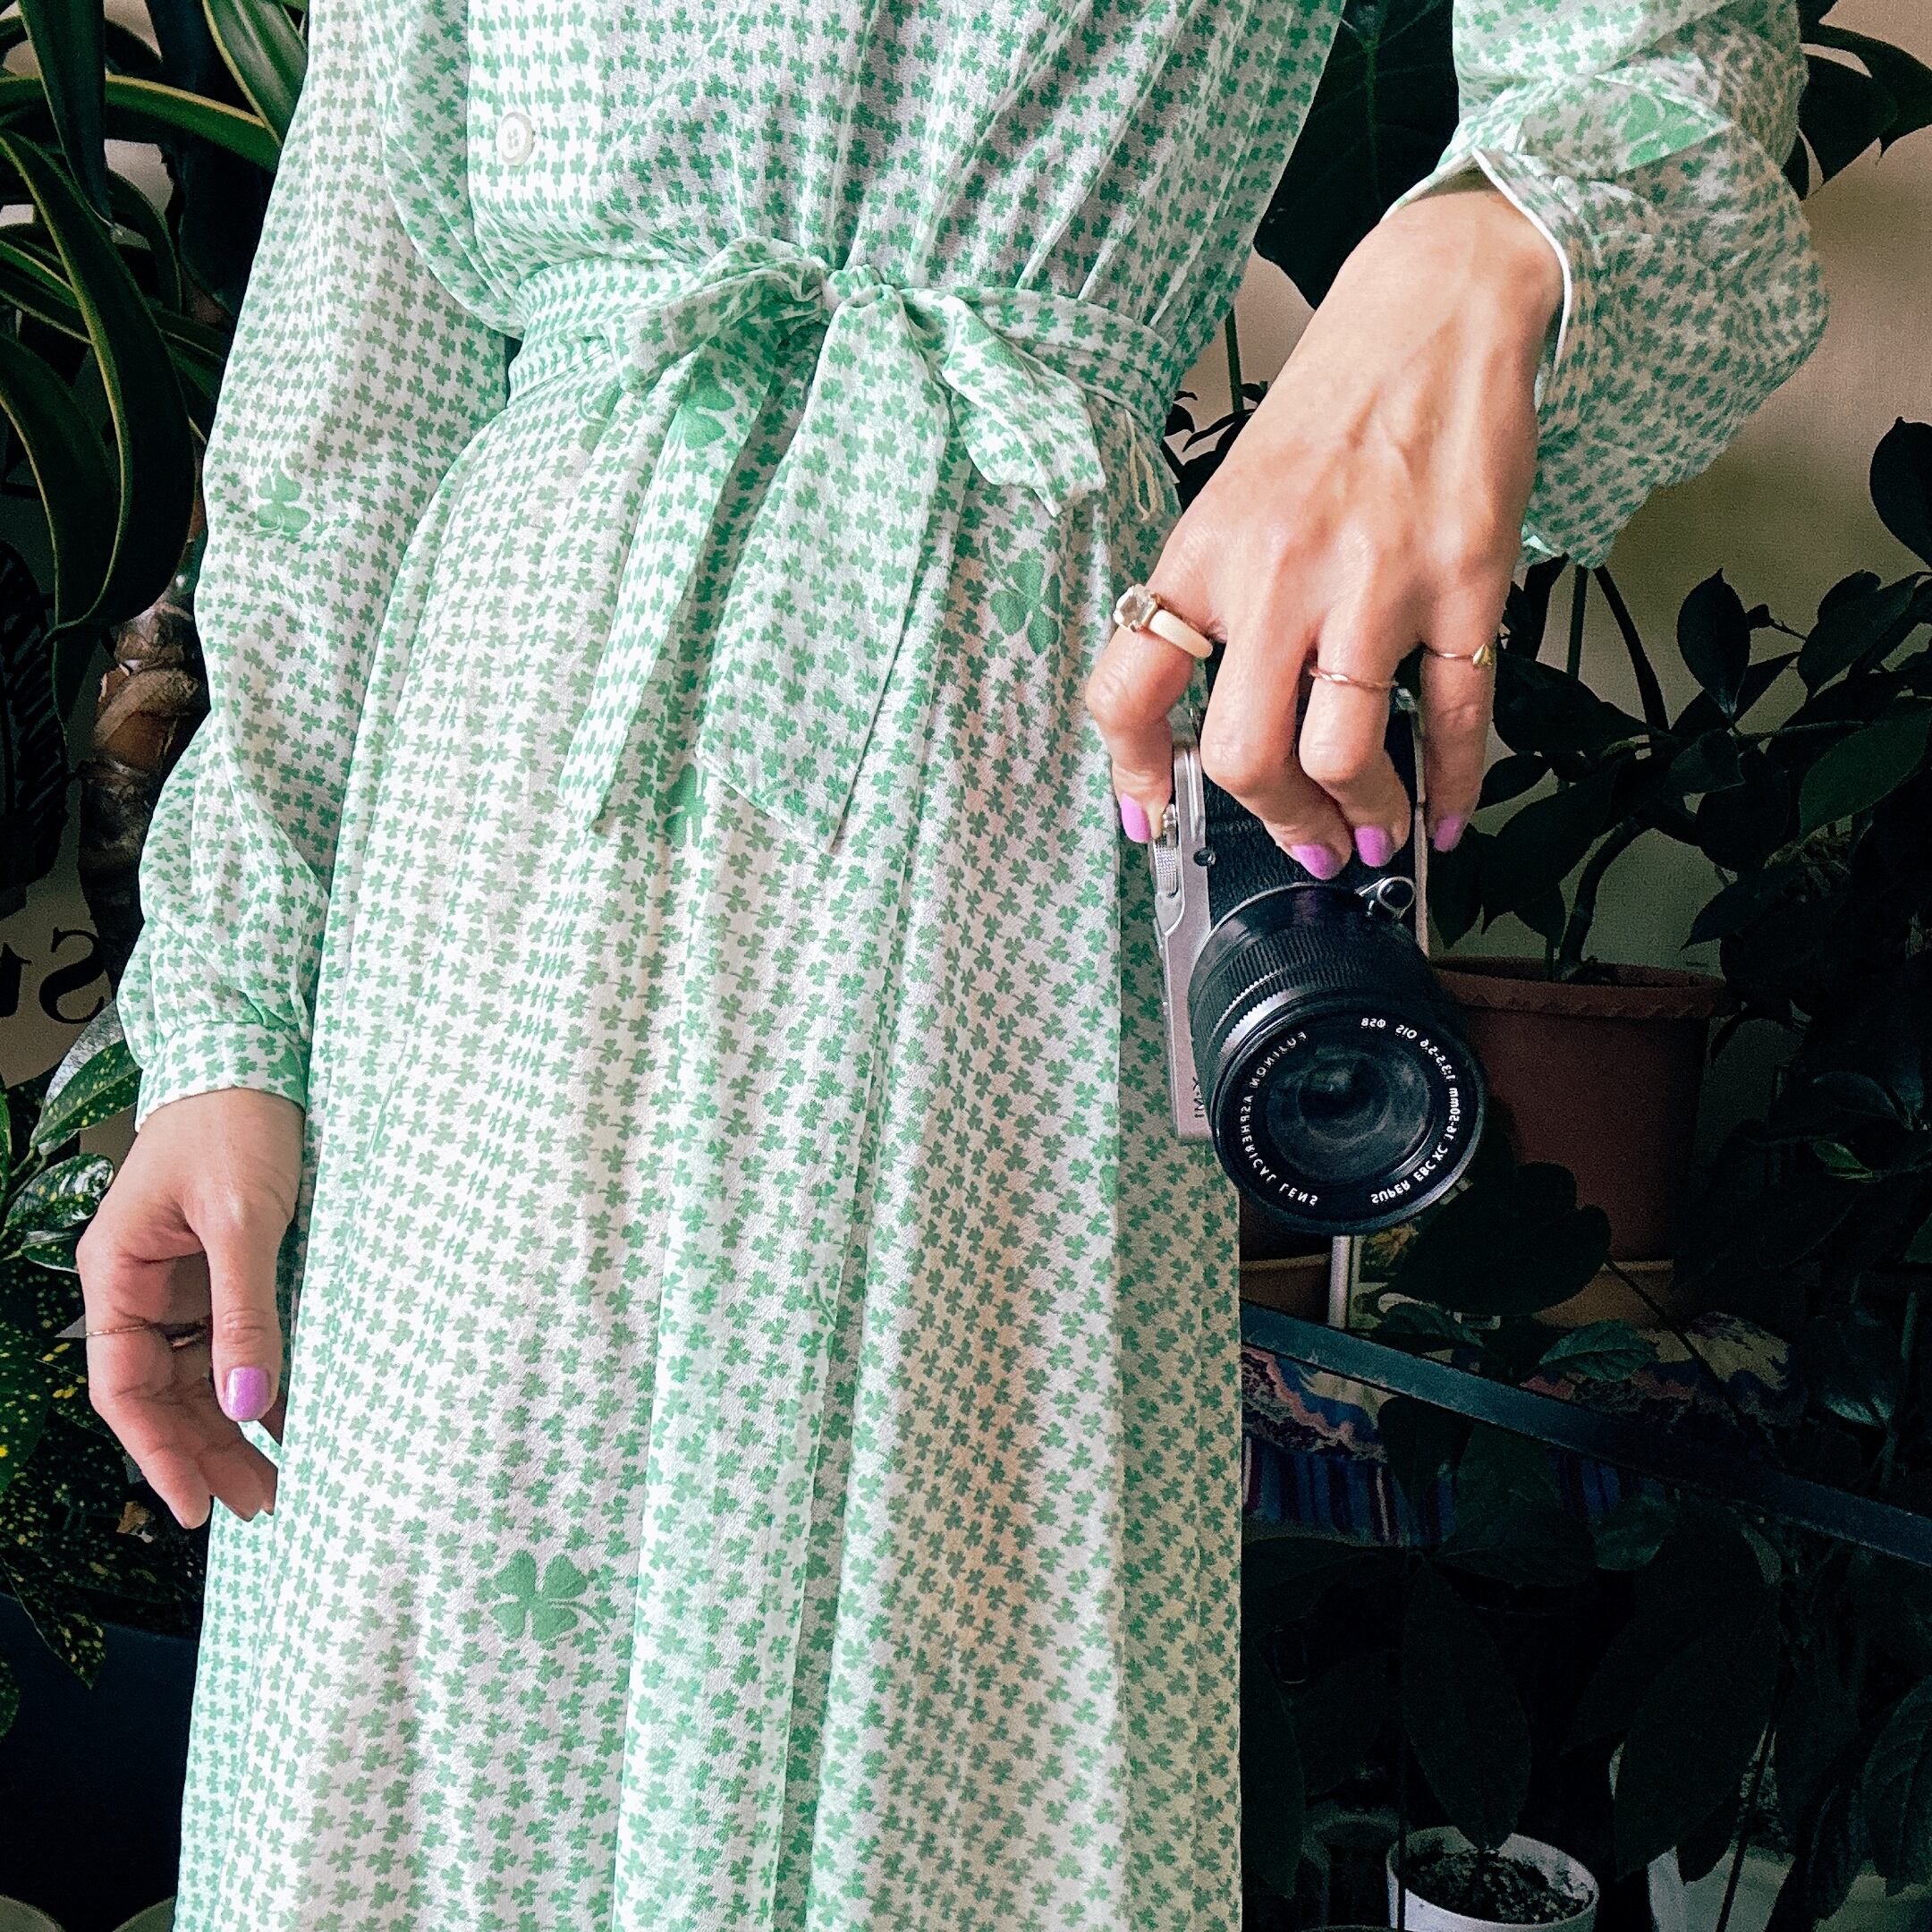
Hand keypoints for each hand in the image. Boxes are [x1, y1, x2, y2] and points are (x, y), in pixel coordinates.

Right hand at [76, 1087, 302, 1528]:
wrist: (257, 1058)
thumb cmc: (233, 1123)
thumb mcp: (241, 1222)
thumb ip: (245, 1314)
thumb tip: (249, 1405)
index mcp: (118, 1275)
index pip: (124, 1387)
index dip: (158, 1452)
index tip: (193, 1507)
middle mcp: (141, 1286)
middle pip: (165, 1392)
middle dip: (206, 1451)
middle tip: (261, 1503)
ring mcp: (181, 1279)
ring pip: (199, 1374)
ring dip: (235, 1424)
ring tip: (281, 1475)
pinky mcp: (223, 1267)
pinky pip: (232, 1340)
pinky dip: (259, 1378)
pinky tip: (291, 1413)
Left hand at [1087, 179, 1563, 869]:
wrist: (1435, 315)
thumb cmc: (1330, 410)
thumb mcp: (1230, 499)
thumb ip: (1212, 605)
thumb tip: (1197, 715)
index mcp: (1204, 557)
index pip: (1131, 690)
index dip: (1135, 775)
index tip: (1154, 819)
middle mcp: (1278, 577)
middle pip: (1245, 755)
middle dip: (1274, 824)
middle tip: (1298, 842)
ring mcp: (1375, 585)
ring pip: (1343, 755)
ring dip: (1360, 818)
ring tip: (1369, 830)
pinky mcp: (1464, 586)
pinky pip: (1456, 716)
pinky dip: (1453, 785)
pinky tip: (1445, 811)